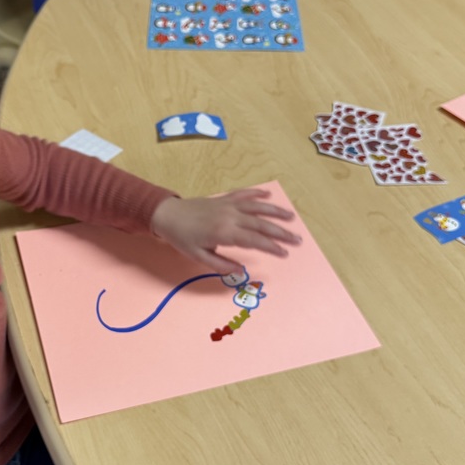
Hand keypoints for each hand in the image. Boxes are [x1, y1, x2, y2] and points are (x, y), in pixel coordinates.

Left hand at [150, 190, 301, 273]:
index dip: (271, 247)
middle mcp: (230, 216)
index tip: (284, 254)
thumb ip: (221, 264)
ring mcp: (228, 205)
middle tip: (297, 240)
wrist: (167, 214)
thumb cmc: (182, 238)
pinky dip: (257, 194)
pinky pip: (243, 194)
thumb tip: (241, 270)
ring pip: (257, 207)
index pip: (255, 240)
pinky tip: (268, 195)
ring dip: (275, 212)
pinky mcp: (223, 198)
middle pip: (261, 224)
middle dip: (281, 232)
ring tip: (291, 217)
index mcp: (225, 232)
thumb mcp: (198, 257)